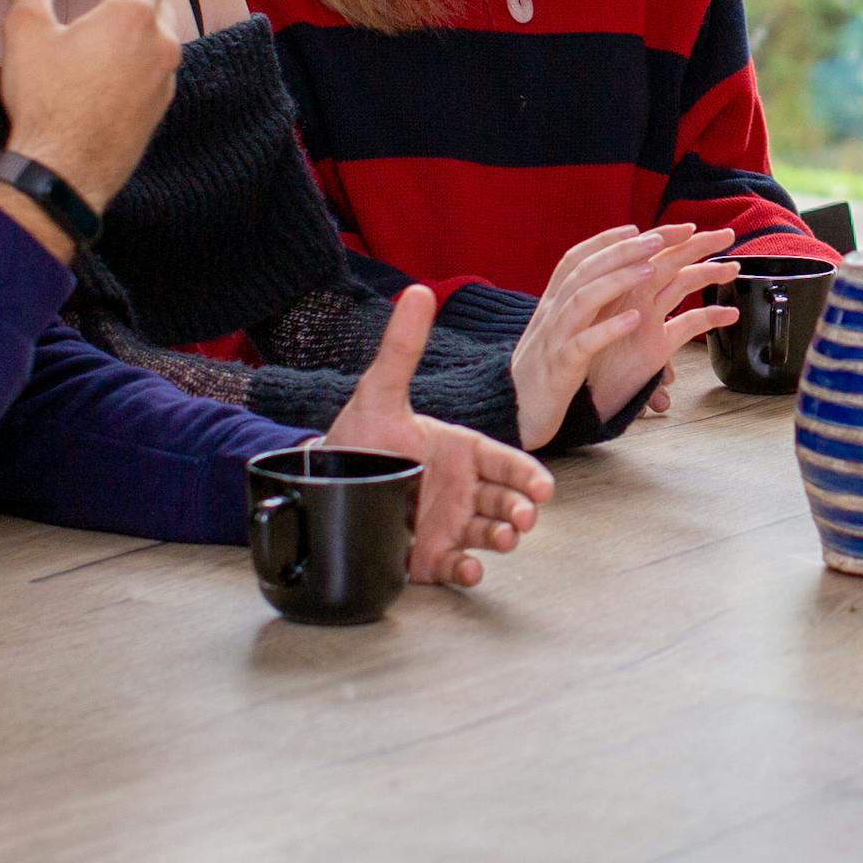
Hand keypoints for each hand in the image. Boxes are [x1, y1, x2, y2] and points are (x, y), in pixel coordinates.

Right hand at [0, 0, 180, 207]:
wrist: (64, 170)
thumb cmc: (45, 98)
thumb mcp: (27, 32)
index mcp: (133, 15)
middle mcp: (161, 43)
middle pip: (163, 2)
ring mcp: (166, 79)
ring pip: (164, 39)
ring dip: (146, 27)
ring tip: (119, 27)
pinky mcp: (161, 108)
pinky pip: (158, 71)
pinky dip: (144, 61)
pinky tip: (118, 69)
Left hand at [336, 286, 553, 586]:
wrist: (320, 484)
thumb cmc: (358, 437)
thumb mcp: (380, 392)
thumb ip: (402, 346)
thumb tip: (419, 291)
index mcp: (459, 452)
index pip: (505, 463)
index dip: (526, 476)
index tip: (542, 487)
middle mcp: (459, 489)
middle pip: (505, 501)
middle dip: (520, 511)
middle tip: (524, 519)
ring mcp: (446, 524)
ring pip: (488, 534)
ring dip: (502, 539)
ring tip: (503, 541)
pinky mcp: (425, 556)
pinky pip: (454, 566)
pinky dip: (467, 571)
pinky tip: (470, 569)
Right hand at [507, 225, 738, 446]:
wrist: (511, 413)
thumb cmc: (543, 373)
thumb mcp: (556, 333)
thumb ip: (576, 308)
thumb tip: (605, 284)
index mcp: (552, 304)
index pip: (577, 260)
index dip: (606, 241)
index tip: (638, 228)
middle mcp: (551, 315)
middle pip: (585, 270)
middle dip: (623, 250)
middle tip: (659, 238)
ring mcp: (553, 340)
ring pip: (583, 299)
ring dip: (617, 280)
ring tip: (652, 268)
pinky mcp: (559, 369)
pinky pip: (583, 344)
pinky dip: (608, 329)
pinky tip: (635, 319)